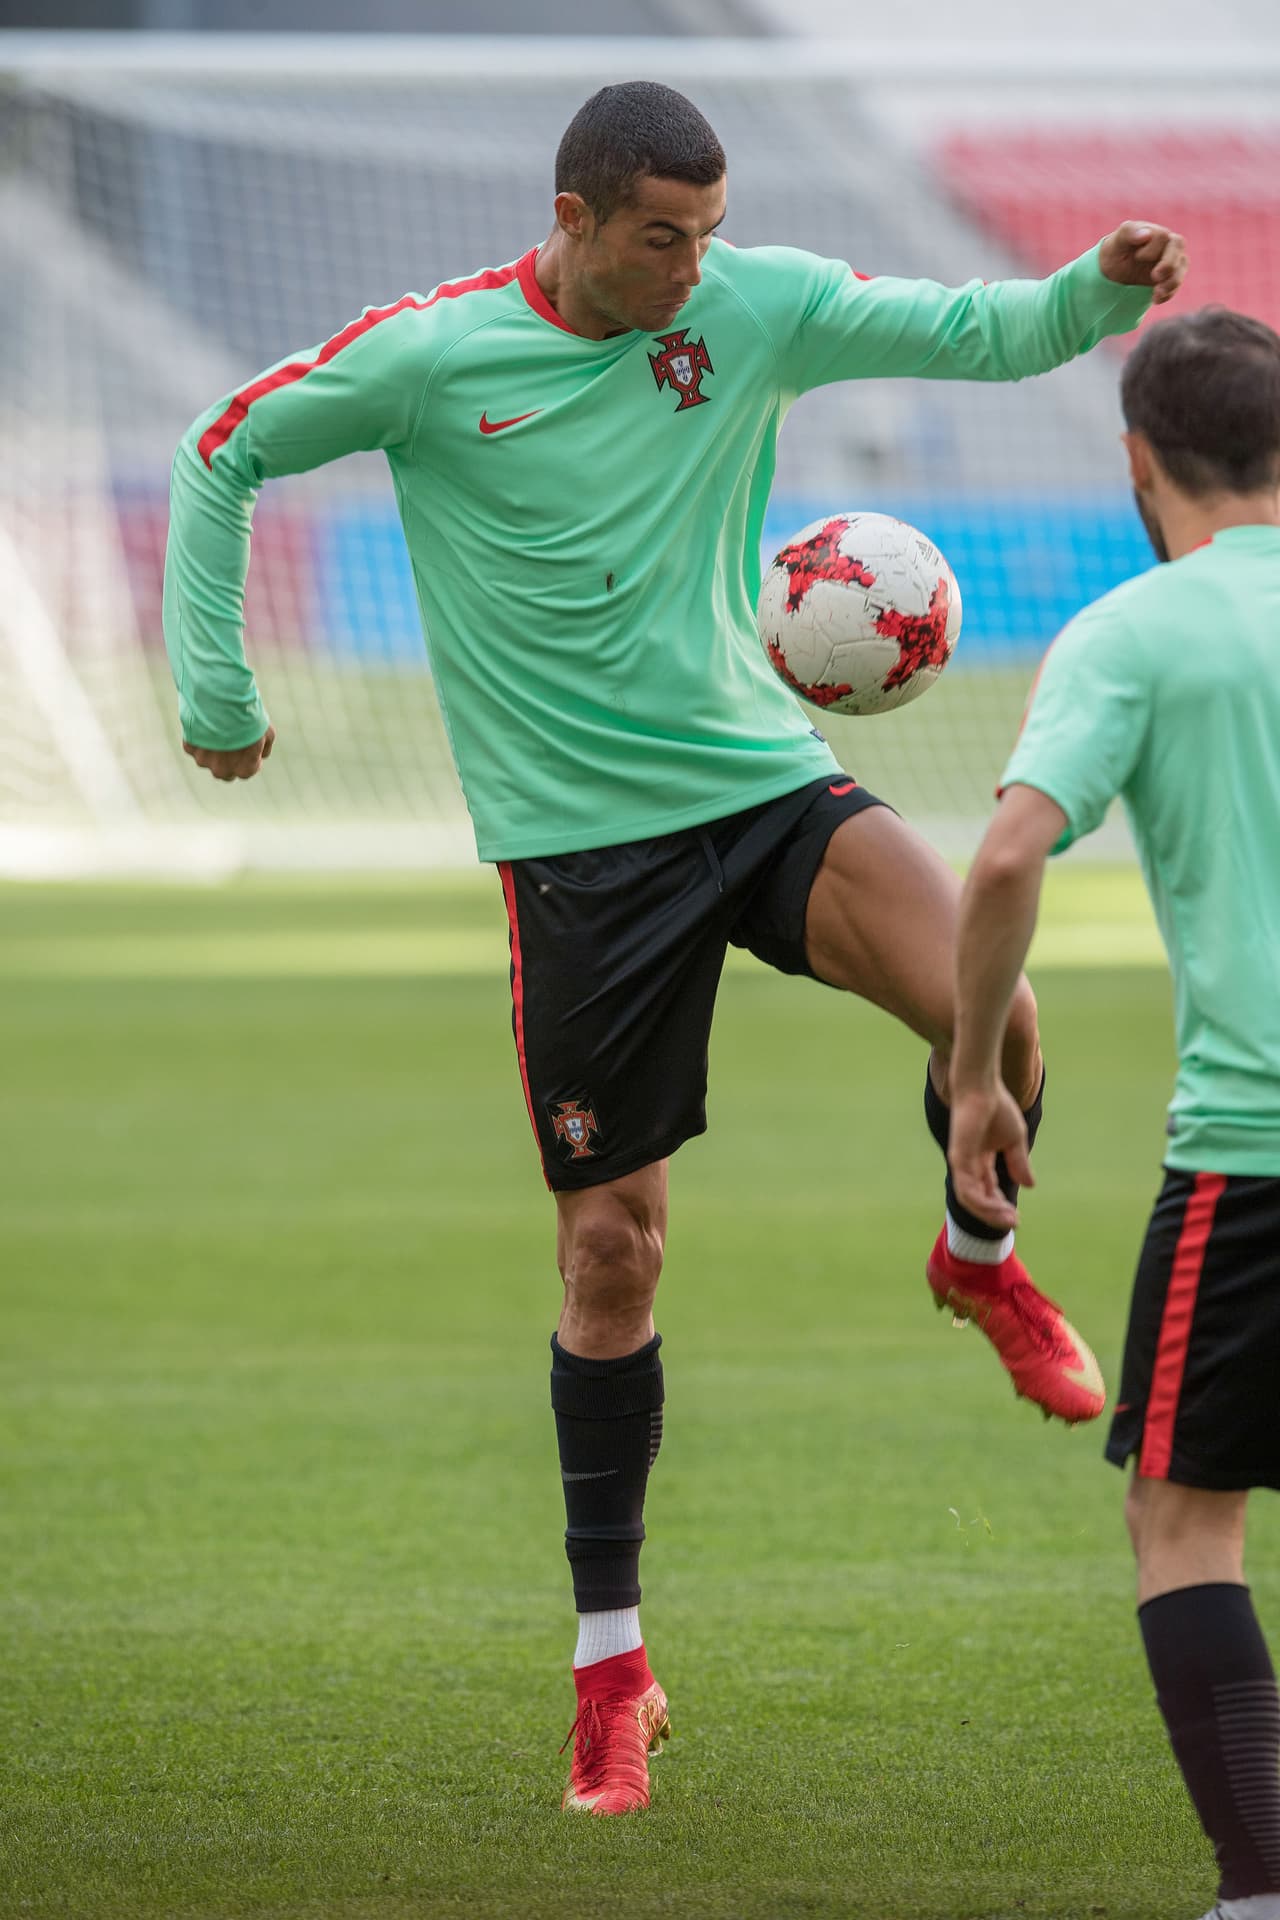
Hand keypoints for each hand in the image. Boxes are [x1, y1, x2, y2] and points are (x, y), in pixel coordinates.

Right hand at [183, 724, 275, 782]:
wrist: (224, 699)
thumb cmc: (248, 716)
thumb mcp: (267, 733)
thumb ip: (263, 749)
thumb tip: (259, 756)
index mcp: (244, 771)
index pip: (246, 772)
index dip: (249, 759)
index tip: (249, 745)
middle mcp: (222, 771)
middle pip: (224, 771)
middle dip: (229, 760)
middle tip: (232, 740)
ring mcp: (203, 760)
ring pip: (207, 760)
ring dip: (212, 750)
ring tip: (218, 729)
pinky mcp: (189, 747)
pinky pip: (194, 746)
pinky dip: (199, 738)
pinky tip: (206, 724)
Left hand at [947, 1082, 1033, 1232]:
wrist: (983, 1088)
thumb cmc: (997, 1108)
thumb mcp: (1014, 1140)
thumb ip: (1018, 1162)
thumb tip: (1030, 1185)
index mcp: (980, 1160)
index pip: (988, 1190)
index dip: (1001, 1205)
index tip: (1016, 1217)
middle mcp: (968, 1165)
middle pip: (979, 1199)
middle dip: (995, 1213)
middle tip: (1014, 1222)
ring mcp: (961, 1163)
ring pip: (970, 1199)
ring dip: (989, 1212)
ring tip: (1007, 1219)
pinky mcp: (958, 1158)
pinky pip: (966, 1188)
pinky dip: (980, 1201)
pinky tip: (996, 1207)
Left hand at [1099, 221, 1187, 305]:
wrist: (1114, 270)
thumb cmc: (1117, 250)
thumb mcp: (1118, 241)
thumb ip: (1130, 232)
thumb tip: (1147, 234)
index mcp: (1154, 231)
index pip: (1162, 236)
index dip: (1152, 249)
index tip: (1138, 257)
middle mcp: (1167, 242)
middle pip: (1179, 245)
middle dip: (1169, 263)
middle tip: (1155, 276)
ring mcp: (1172, 259)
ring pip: (1182, 265)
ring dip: (1172, 281)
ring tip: (1157, 294)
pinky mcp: (1171, 276)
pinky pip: (1177, 284)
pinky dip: (1168, 293)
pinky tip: (1156, 299)